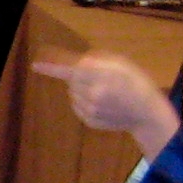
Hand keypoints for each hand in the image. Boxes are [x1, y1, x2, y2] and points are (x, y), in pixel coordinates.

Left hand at [34, 51, 176, 139]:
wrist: (147, 113)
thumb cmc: (136, 83)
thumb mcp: (121, 64)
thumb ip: (97, 60)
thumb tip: (77, 62)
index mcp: (102, 77)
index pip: (71, 70)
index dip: (51, 68)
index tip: (35, 66)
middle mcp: (93, 95)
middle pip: (71, 80)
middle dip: (79, 76)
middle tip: (99, 78)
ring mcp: (90, 110)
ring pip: (72, 94)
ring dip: (81, 89)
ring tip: (103, 91)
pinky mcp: (89, 121)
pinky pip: (77, 106)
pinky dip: (83, 102)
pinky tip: (102, 103)